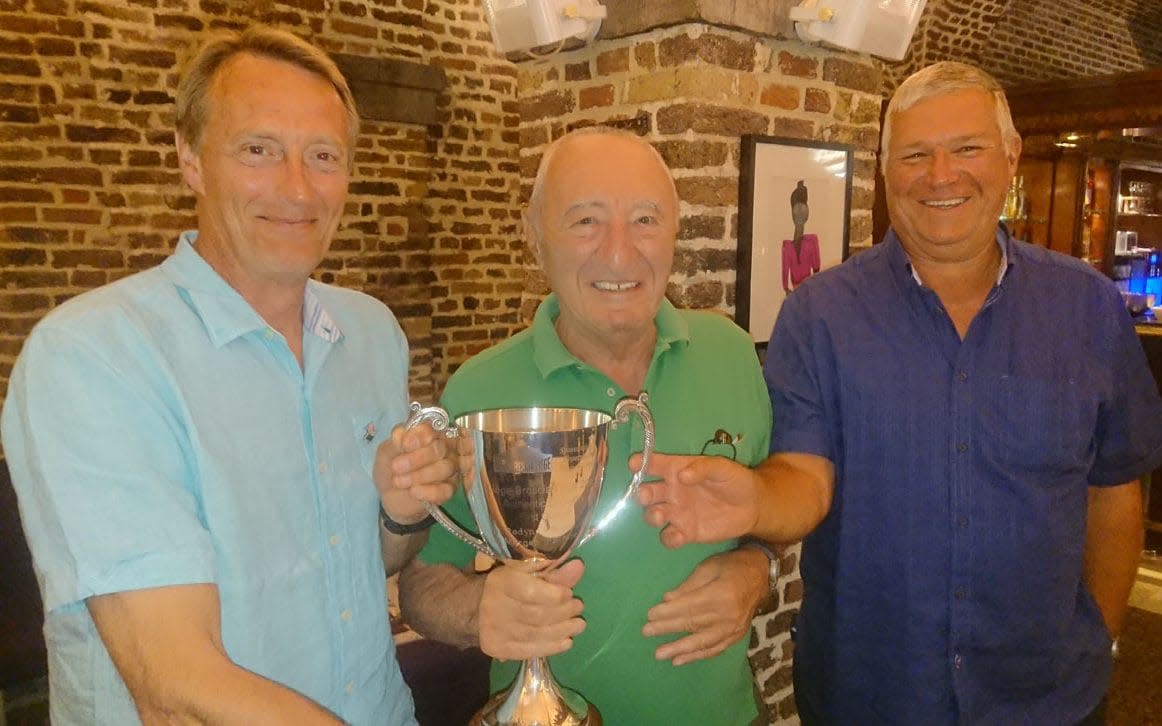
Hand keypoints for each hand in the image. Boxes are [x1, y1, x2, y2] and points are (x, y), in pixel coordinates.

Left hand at [373, 422, 455, 525]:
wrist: (390, 495)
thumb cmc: (390, 468)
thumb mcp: (386, 452)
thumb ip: (395, 442)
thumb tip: (404, 435)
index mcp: (427, 435)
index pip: (431, 429)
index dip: (419, 436)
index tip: (405, 445)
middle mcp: (442, 448)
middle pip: (439, 448)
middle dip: (416, 459)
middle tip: (396, 467)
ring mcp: (448, 469)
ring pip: (445, 468)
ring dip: (419, 476)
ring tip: (399, 482)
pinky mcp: (449, 489)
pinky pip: (446, 489)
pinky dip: (429, 491)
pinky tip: (413, 492)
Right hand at [478, 559, 585, 660]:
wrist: (475, 608)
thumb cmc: (507, 585)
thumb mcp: (527, 572)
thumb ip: (553, 572)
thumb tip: (578, 567)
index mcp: (501, 583)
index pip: (532, 592)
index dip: (556, 595)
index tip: (570, 594)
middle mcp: (494, 607)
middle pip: (537, 615)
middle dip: (564, 613)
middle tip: (578, 608)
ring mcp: (494, 631)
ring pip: (536, 634)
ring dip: (563, 631)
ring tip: (578, 625)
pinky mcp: (497, 648)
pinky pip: (529, 651)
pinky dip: (552, 647)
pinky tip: (567, 642)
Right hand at [631, 452, 760, 547]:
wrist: (753, 506)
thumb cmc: (734, 480)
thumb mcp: (722, 467)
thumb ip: (702, 468)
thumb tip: (682, 475)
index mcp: (677, 470)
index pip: (653, 465)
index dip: (640, 463)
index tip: (633, 465)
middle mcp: (671, 491)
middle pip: (647, 493)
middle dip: (641, 494)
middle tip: (644, 496)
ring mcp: (677, 513)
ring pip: (653, 515)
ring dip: (651, 516)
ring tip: (661, 516)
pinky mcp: (686, 532)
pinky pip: (669, 537)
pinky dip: (669, 538)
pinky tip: (679, 535)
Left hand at [642, 550, 767, 665]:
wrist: (760, 575)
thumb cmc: (731, 566)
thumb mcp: (709, 567)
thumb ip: (688, 586)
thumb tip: (667, 600)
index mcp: (721, 594)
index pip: (689, 606)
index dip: (669, 611)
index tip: (650, 615)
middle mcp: (728, 614)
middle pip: (693, 624)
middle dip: (667, 628)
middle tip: (646, 632)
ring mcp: (734, 628)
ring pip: (702, 641)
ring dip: (679, 648)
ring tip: (660, 654)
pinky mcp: (737, 636)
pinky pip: (714, 649)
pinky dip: (697, 655)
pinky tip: (680, 660)